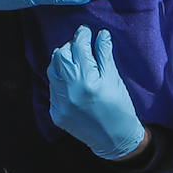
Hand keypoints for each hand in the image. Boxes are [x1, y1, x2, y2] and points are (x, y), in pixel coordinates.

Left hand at [47, 26, 145, 160]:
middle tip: (81, 46)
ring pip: (52, 70)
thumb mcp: (114, 80)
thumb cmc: (120, 108)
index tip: (86, 31)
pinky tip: (72, 80)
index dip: (82, 36)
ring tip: (75, 61)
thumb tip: (101, 34)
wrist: (114, 141)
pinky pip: (52, 88)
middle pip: (60, 56)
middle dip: (70, 47)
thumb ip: (104, 56)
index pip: (78, 48)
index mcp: (86, 82)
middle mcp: (69, 92)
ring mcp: (59, 103)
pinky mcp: (55, 113)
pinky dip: (61, 79)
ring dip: (62, 61)